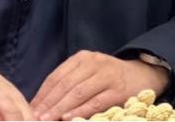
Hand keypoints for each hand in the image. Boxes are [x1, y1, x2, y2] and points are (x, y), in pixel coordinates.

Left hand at [30, 51, 169, 120]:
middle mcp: (93, 63)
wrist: (144, 74)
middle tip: (36, 117)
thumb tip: (44, 104)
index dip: (42, 94)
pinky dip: (81, 110)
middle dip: (48, 103)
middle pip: (65, 85)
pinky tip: (70, 118)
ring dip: (61, 108)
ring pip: (78, 93)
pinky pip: (96, 101)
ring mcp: (106, 75)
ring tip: (48, 120)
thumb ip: (70, 84)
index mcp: (82, 58)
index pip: (56, 77)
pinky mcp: (118, 90)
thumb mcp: (89, 73)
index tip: (31, 109)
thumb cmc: (109, 77)